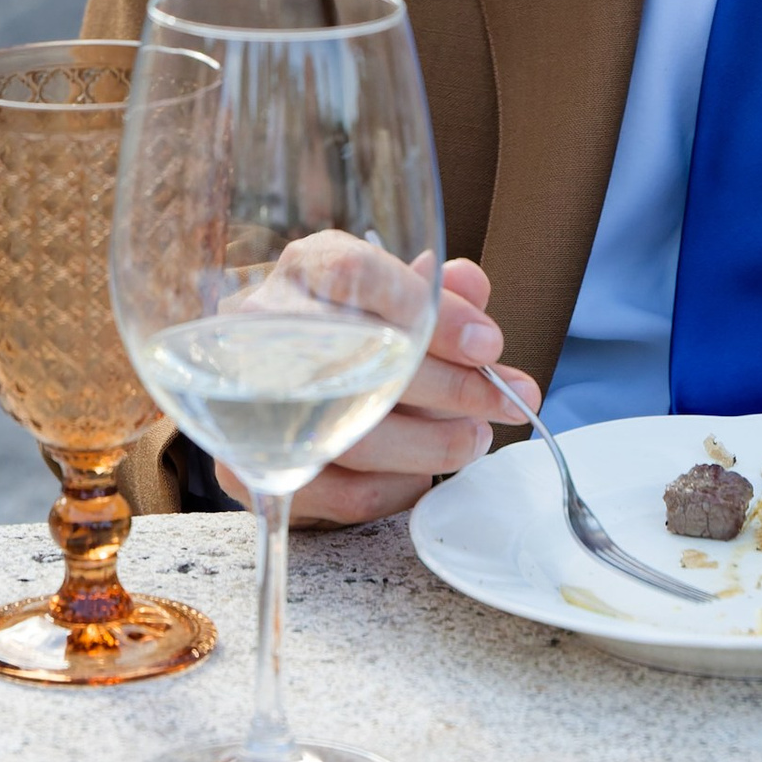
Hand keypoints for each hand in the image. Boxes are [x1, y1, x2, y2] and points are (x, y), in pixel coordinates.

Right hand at [211, 252, 537, 524]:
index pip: (359, 276)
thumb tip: (468, 284)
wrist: (279, 392)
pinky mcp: (256, 469)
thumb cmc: (353, 338)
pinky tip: (421, 471)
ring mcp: (252, 399)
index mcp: (308, 269)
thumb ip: (435, 294)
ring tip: (475, 437)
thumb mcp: (394, 302)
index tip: (488, 345)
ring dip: (435, 444)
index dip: (433, 313)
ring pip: (360, 435)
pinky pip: (348, 491)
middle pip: (365, 360)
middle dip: (453, 387)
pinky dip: (400, 486)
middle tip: (508, 399)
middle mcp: (266, 327)